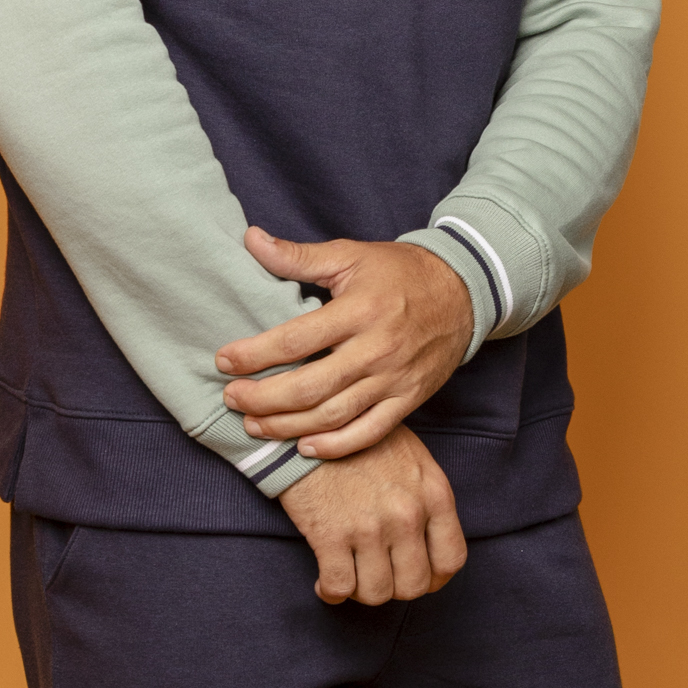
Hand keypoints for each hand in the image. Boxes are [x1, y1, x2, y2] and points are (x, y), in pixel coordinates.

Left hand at [217, 228, 474, 458]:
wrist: (463, 293)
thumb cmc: (399, 273)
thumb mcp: (350, 256)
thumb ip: (298, 256)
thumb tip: (251, 239)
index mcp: (359, 310)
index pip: (296, 339)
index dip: (255, 354)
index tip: (224, 361)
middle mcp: (376, 349)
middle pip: (310, 387)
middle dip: (264, 398)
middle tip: (232, 399)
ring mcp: (394, 379)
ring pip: (333, 415)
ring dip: (288, 426)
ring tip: (254, 425)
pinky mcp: (408, 400)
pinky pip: (369, 432)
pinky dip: (336, 446)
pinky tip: (304, 447)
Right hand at [281, 430, 467, 606]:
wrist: (309, 423)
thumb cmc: (359, 439)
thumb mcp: (412, 458)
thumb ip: (426, 497)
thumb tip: (427, 538)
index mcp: (434, 494)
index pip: (451, 559)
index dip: (435, 579)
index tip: (418, 577)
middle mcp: (408, 515)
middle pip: (415, 585)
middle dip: (396, 588)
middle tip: (379, 577)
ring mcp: (370, 528)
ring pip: (377, 593)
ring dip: (363, 593)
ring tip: (352, 578)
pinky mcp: (330, 535)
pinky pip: (339, 587)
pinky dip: (332, 592)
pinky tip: (326, 584)